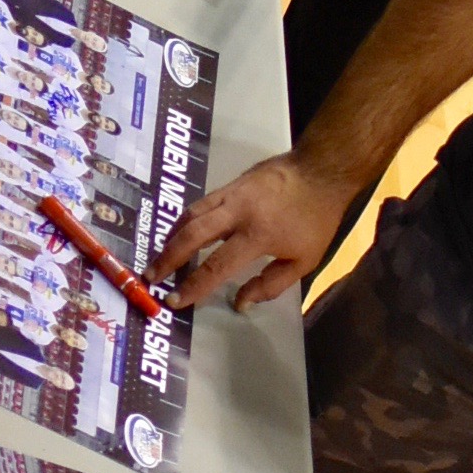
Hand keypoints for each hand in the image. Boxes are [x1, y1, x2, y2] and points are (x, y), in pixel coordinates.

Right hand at [158, 153, 350, 313]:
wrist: (321, 170)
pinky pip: (200, 204)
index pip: (216, 266)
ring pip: (191, 215)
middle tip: (151, 278)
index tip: (174, 301)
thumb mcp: (303, 260)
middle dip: (168, 259)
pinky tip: (179, 233)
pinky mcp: (230, 184)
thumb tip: (240, 303)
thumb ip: (270, 284)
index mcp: (257, 235)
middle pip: (192, 237)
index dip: (193, 287)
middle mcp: (237, 213)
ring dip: (171, 238)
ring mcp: (231, 194)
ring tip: (160, 257)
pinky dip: (184, 220)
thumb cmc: (316, 219)